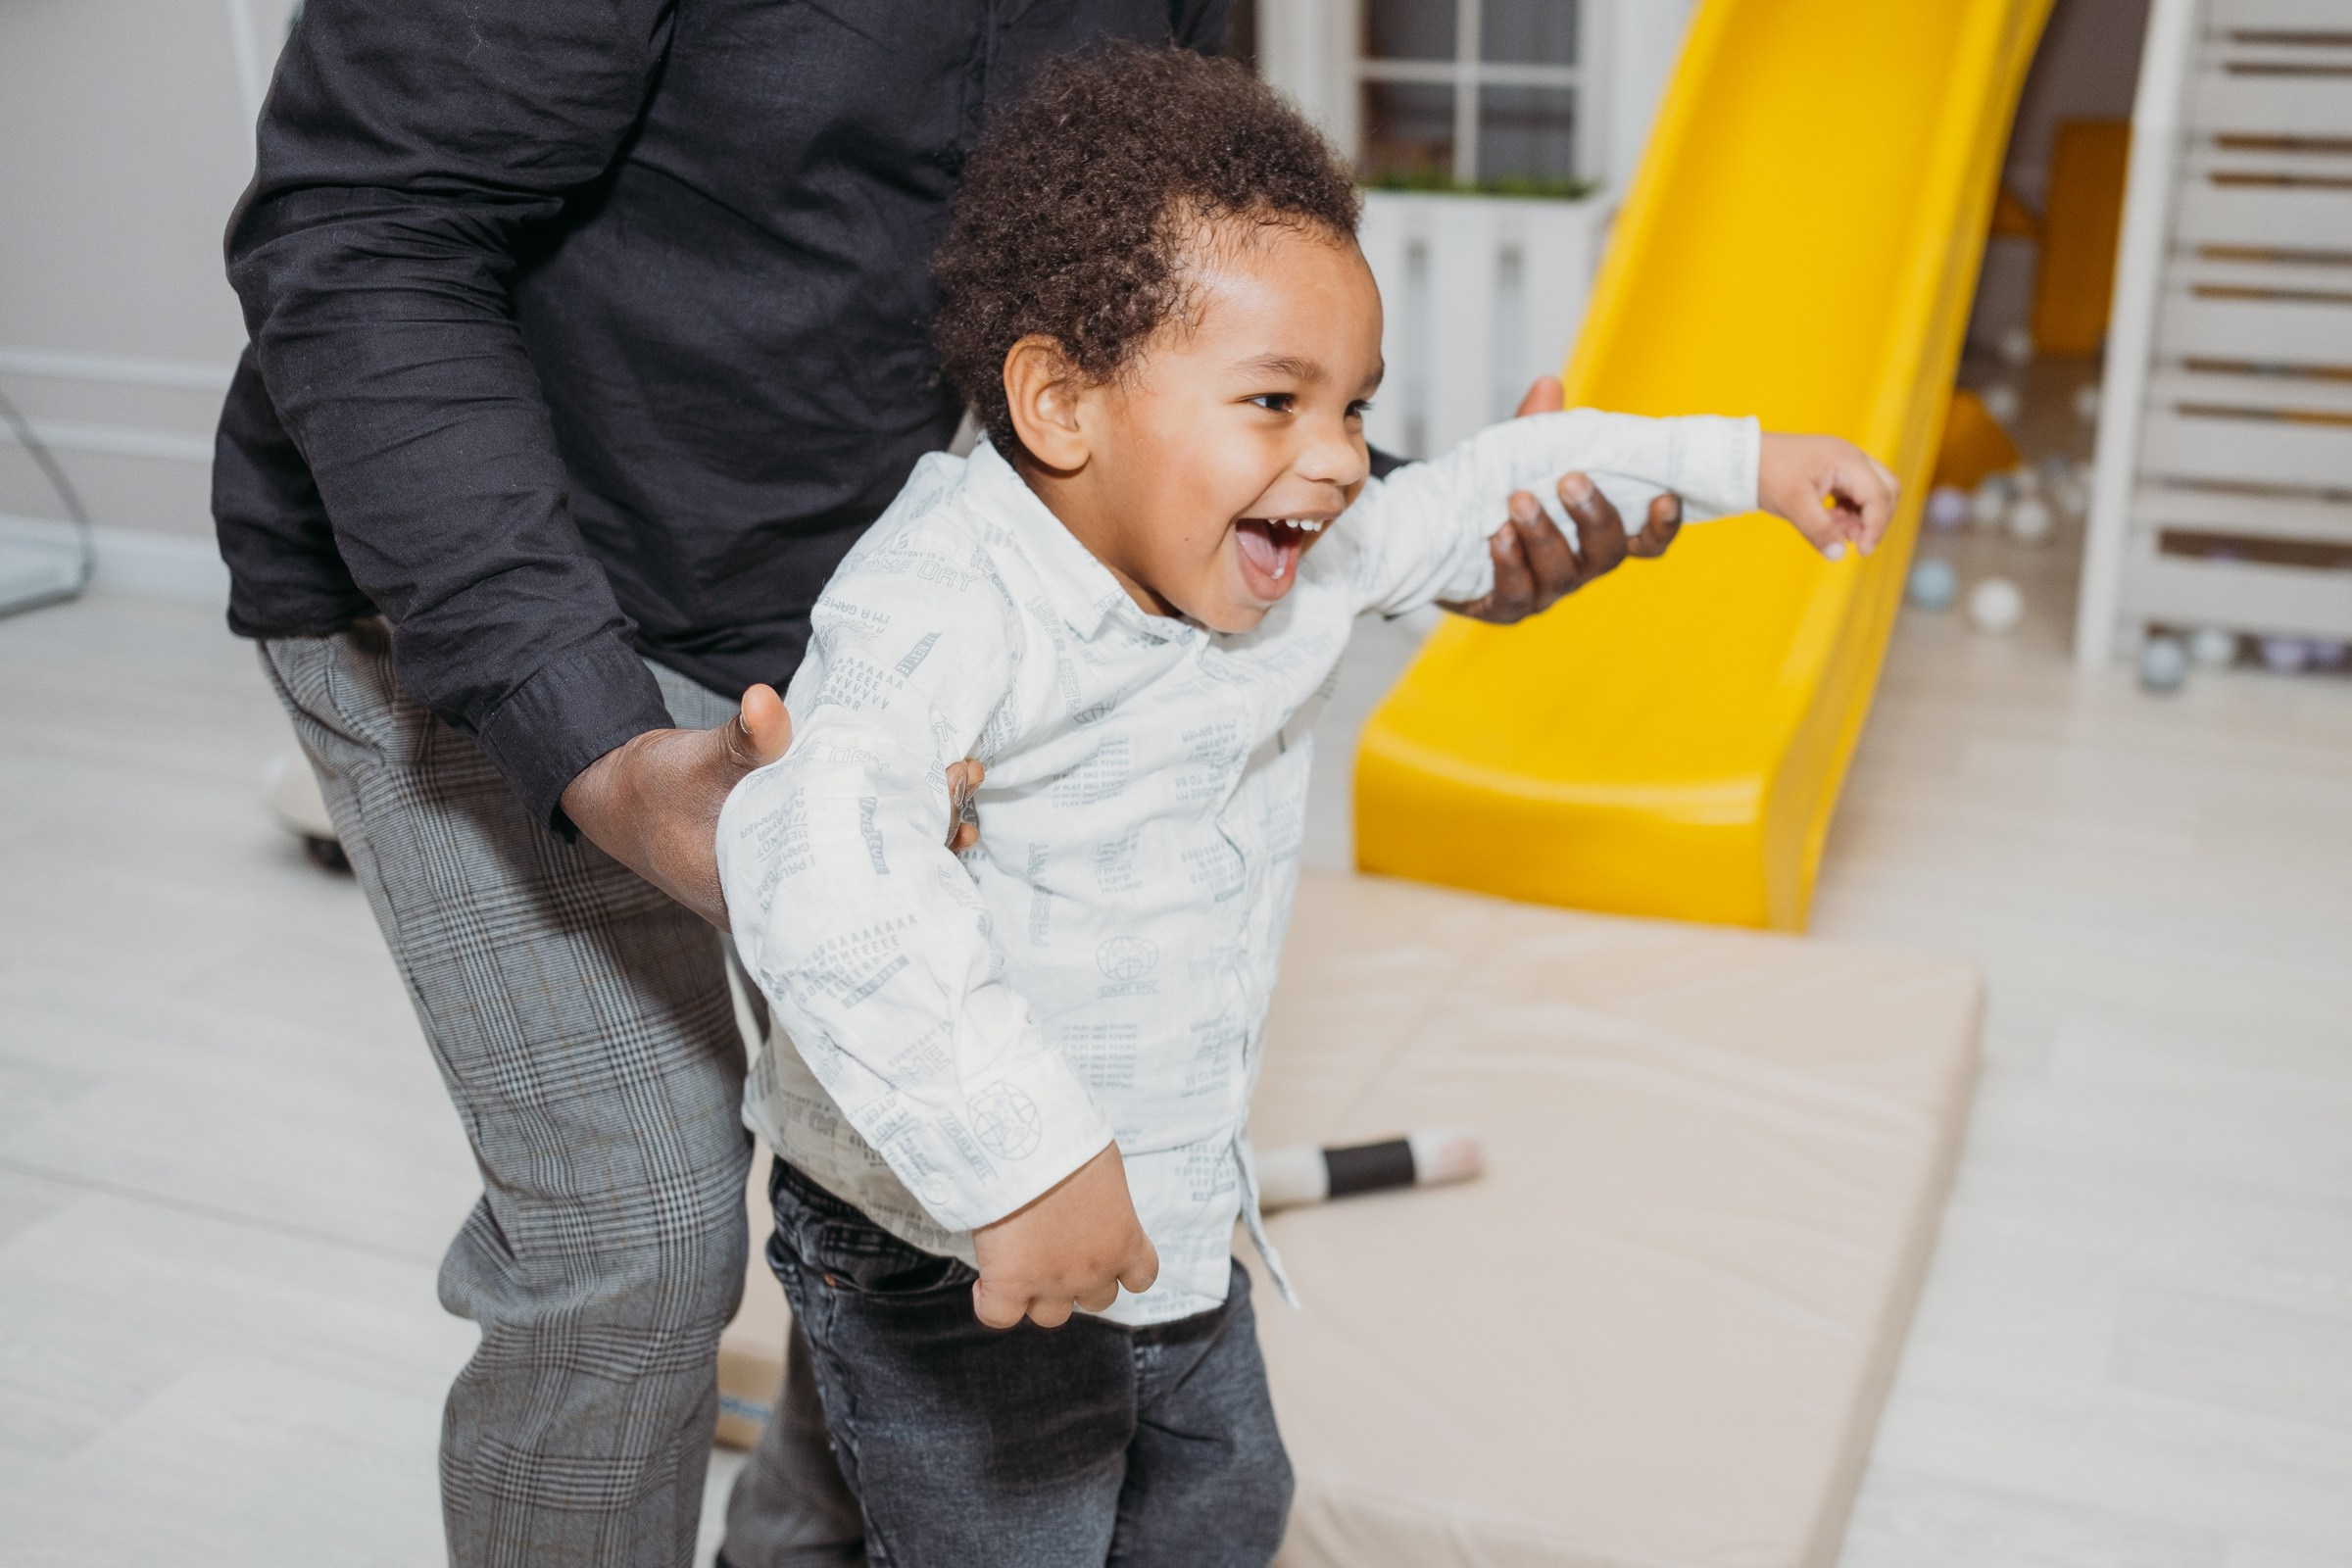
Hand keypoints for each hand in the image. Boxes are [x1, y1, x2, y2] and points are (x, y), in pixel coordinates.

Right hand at [561, 683, 984, 928]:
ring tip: (961, 793)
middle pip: (874, 881)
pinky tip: (925, 799)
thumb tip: (763, 704)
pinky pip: (853, 844)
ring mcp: (795, 881)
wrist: (623, 799)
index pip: (857, 896)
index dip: (910, 868)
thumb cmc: (653, 792)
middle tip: (963, 794)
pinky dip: (887, 821)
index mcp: (766, 902)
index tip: (952, 827)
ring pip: (868, 863)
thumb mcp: (692, 765)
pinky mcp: (797, 853)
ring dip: (915, 829)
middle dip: (925, 841)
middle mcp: (789, 901)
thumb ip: (739, 743)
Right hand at [970, 1142, 1158, 1328]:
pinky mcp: (1009, 1285)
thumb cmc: (1070, 1142)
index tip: (1101, 1250)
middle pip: (1096, 1300)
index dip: (1121, 1269)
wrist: (1028, 1144)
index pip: (1141, 1278)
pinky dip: (989, 1303)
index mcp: (1126, 1242)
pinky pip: (998, 1315)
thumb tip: (1086, 1196)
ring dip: (1039, 1295)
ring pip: (1051, 1315)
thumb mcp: (1104, 1170)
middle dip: (1080, 1279)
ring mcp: (1051, 1283)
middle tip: (1056, 1247)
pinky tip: (984, 1282)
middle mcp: (1093, 1271)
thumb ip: (1104, 1201)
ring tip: (1019, 1263)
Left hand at [1441, 376, 1684, 623]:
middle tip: (1571, 480)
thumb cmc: (1499, 495)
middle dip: (1594, 516)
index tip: (1664, 497)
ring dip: (1544, 534)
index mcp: (1597, 535)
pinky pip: (1515, 593)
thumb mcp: (1519, 459)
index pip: (1646, 540)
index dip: (1663, 526)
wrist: (1441, 535)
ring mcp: (1545, 592)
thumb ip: (1537, 429)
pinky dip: (1509, 563)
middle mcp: (1581, 568)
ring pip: (1560, 573)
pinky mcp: (1506, 608)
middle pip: (1608, 553)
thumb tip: (1548, 385)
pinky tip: (1498, 536)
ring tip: (1520, 500)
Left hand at [1758, 433, 1899, 559]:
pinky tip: (1829, 522)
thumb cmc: (1767, 475)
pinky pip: (1854, 494)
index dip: (1876, 526)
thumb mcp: (1793, 505)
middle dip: (1876, 519)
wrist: (1741, 459)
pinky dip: (1849, 512)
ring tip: (1834, 531)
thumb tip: (1839, 555)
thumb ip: (1819, 530)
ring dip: (1861, 517)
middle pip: (1886, 490)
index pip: (1878, 495)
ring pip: (1871, 493)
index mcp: (1846, 460)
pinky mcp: (1833, 472)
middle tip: (1854, 542)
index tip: (1862, 551)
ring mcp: (1843, 463)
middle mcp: (1850, 457)